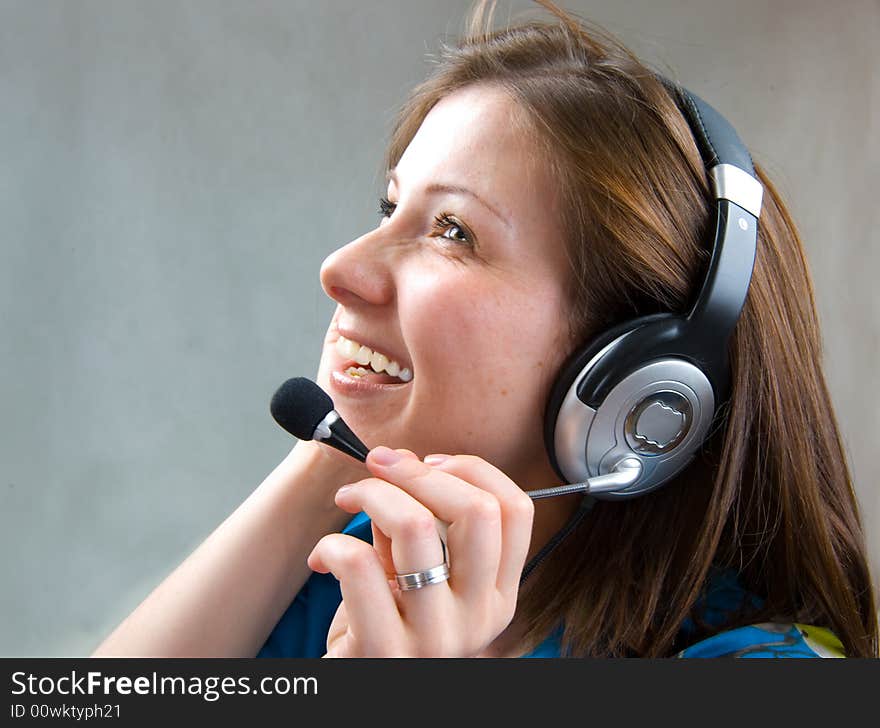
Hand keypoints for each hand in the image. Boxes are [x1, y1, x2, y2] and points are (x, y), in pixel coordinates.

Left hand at [306, 446, 534, 656]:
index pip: (515, 510)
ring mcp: (435, 637)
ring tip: (350, 498)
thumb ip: (417, 519)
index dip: (472, 469)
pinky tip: (324, 556)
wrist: (356, 685)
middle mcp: (478, 618)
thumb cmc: (386, 623)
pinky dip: (331, 543)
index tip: (429, 461)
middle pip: (476, 510)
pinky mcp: (383, 648)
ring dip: (372, 492)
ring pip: (416, 525)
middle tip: (378, 464)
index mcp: (497, 594)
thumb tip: (403, 459)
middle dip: (417, 471)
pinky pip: (358, 562)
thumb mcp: (415, 572)